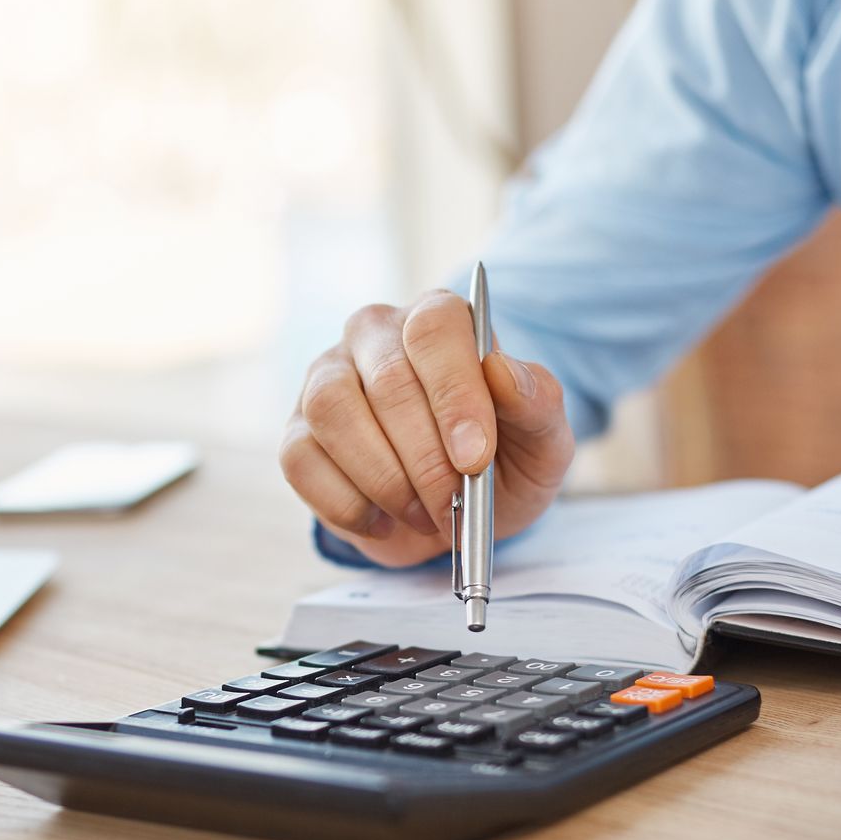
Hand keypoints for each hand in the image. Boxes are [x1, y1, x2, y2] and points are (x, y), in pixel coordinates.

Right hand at [280, 291, 574, 566]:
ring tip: (422, 514)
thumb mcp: (543, 441)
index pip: (434, 329)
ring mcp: (326, 380)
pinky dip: (345, 503)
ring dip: (382, 477)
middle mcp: (374, 336)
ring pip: (331, 411)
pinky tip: (382, 519)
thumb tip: (502, 372)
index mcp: (438, 319)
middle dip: (425, 456)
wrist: (460, 510)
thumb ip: (537, 403)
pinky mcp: (297, 432)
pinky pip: (300, 459)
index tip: (475, 458)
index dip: (454, 393)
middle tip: (453, 505)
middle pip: (386, 380)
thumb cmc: (503, 462)